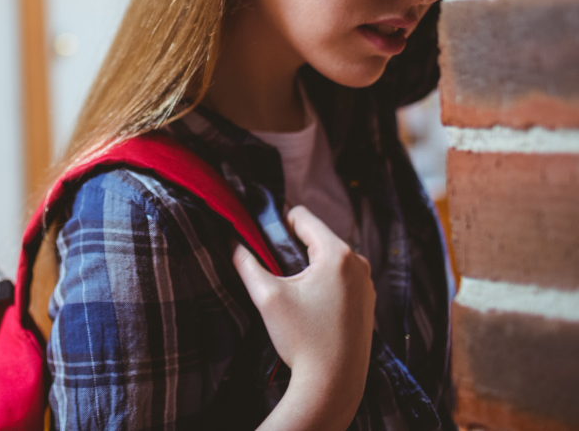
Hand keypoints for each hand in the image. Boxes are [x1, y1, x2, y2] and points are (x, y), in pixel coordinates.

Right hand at [232, 206, 374, 429]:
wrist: (333, 385)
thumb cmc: (303, 340)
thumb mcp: (268, 297)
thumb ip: (246, 263)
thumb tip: (233, 242)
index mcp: (337, 254)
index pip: (303, 216)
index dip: (278, 223)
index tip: (262, 240)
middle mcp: (359, 264)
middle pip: (317, 236)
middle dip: (292, 248)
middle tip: (274, 272)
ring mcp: (367, 284)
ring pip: (329, 258)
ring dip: (308, 266)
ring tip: (292, 293)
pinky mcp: (367, 303)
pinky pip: (341, 278)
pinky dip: (323, 283)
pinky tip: (310, 308)